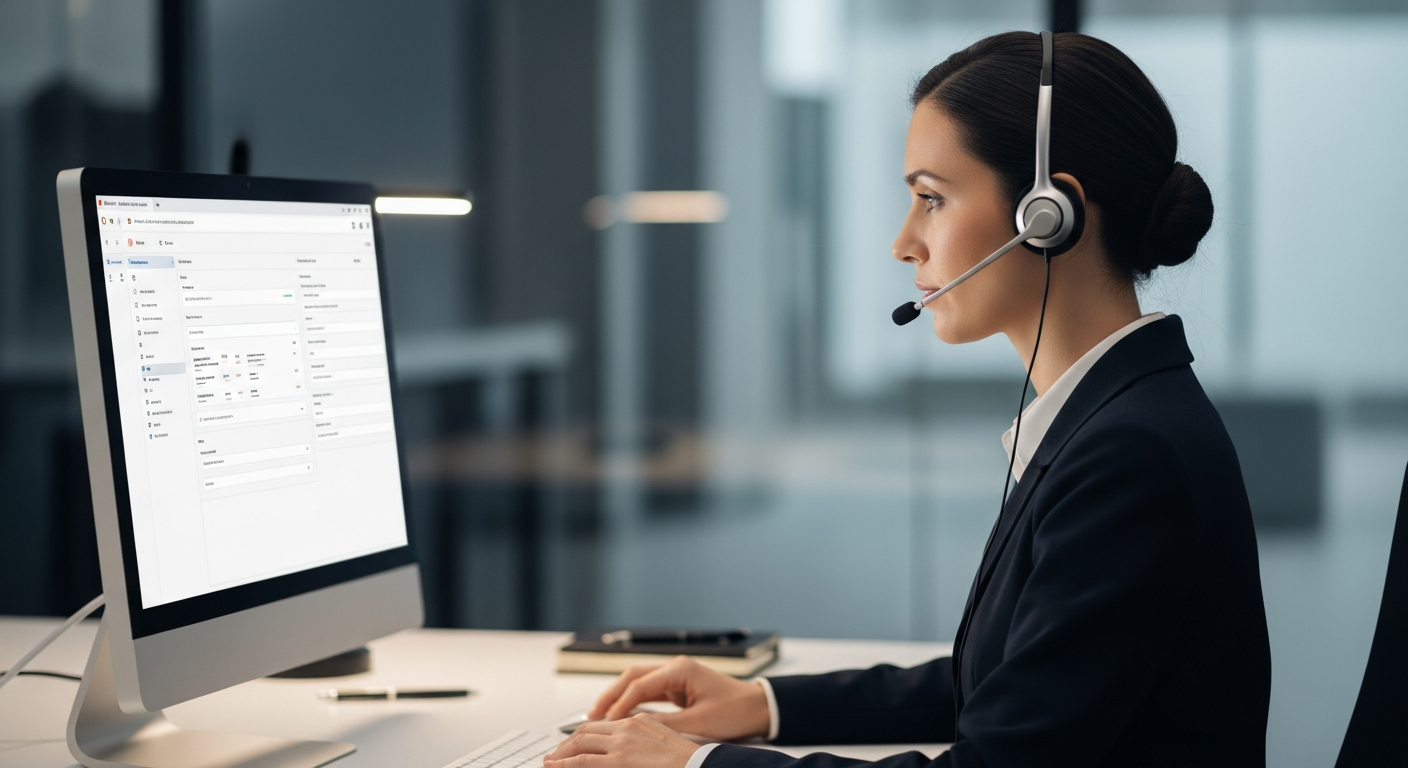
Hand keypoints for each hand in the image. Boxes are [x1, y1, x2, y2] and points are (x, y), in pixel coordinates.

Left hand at [544, 714, 698, 767]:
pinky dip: (564, 764)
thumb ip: (643, 744)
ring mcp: (622, 743)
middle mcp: (628, 727)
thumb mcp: (663, 745)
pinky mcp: (618, 761)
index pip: (603, 725)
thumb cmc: (689, 762)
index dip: (583, 735)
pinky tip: (555, 767)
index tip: (573, 745)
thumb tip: (633, 754)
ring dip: (561, 754)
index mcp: (640, 721)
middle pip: (587, 731)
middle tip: (555, 755)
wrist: (701, 767)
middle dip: (567, 743)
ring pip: (580, 743)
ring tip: (550, 763)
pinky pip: (583, 761)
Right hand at [587, 656, 769, 741]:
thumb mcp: (699, 724)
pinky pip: (648, 692)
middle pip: (632, 676)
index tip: (605, 722)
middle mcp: (675, 667)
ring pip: (637, 682)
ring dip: (619, 698)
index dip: (620, 704)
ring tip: (599, 715)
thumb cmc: (735, 712)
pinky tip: (621, 715)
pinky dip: (633, 702)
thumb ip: (665, 725)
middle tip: (591, 715)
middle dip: (610, 695)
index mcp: (680, 670)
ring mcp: (676, 675)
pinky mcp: (678, 686)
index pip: (639, 685)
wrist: (758, 708)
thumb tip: (634, 728)